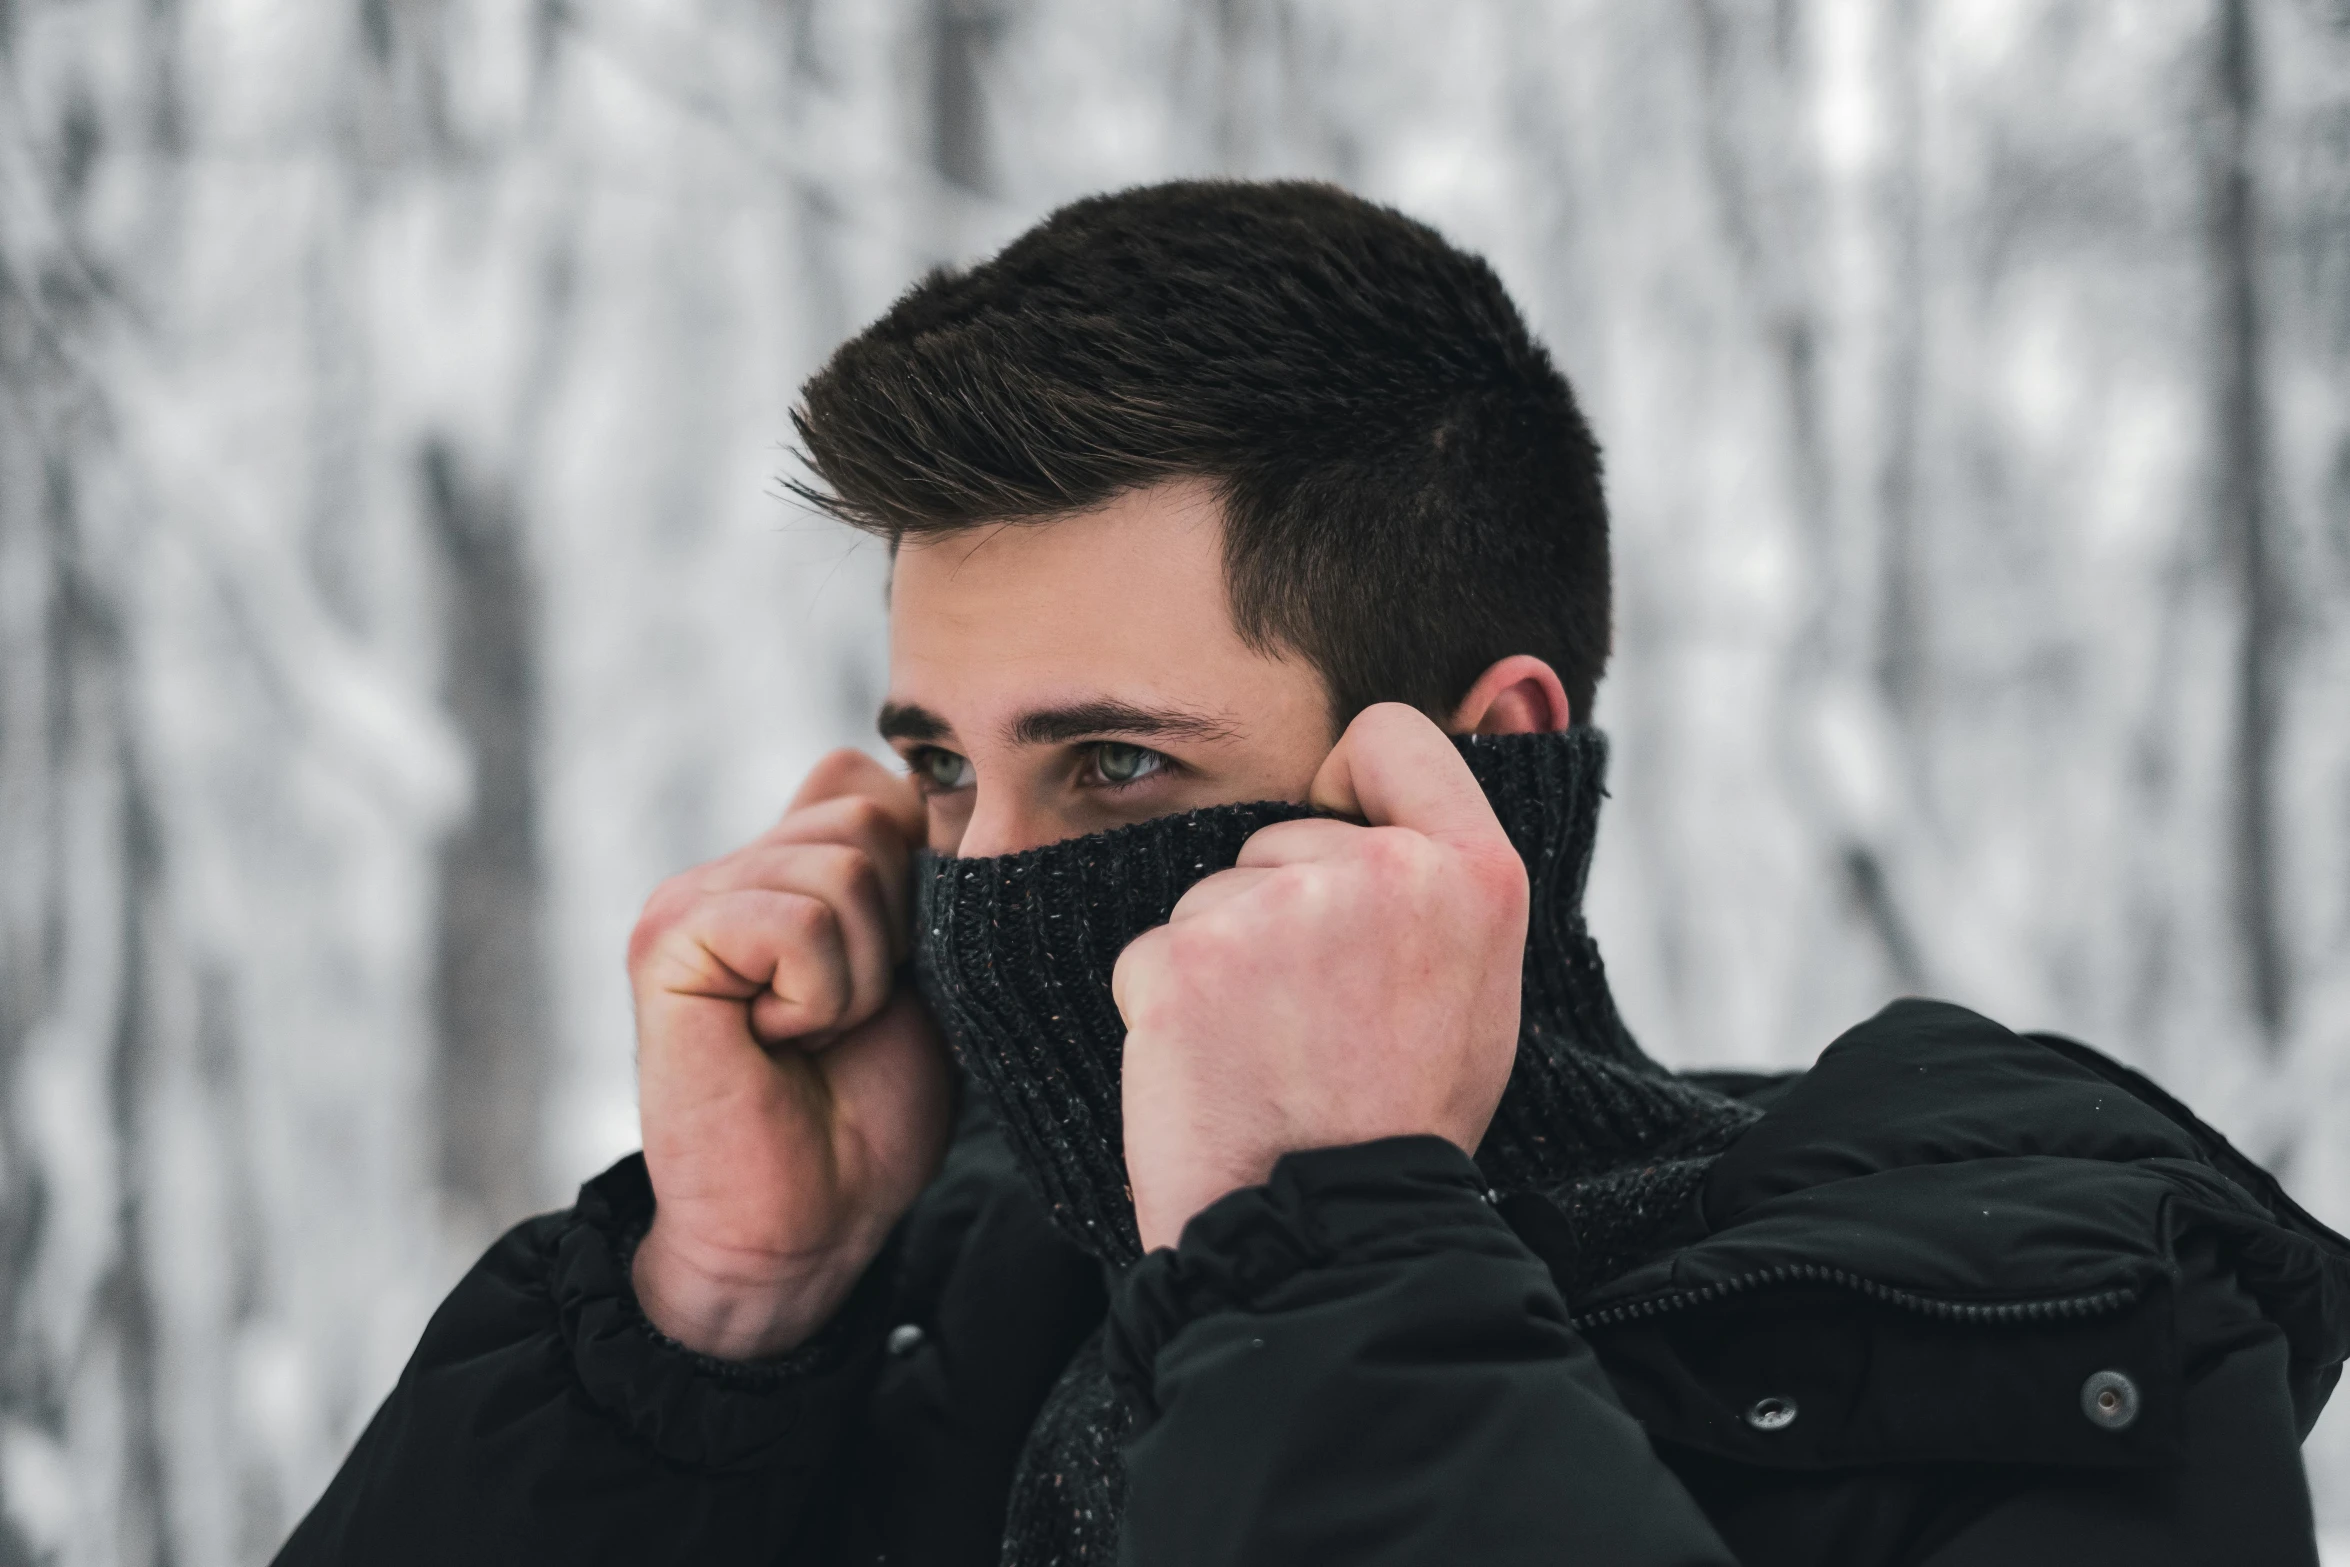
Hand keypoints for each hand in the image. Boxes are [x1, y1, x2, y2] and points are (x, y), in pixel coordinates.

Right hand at [628, 749, 952, 1358]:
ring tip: (810, 1033)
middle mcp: (728, 868)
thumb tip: (931, 790)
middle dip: (896, 928)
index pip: (869, 781)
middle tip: (843, 1015)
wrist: (806, 1226)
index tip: (891, 975)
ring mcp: (689, 898)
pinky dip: (819, 995)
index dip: (914, 875)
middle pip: (868, 812)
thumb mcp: (922, 974)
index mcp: (780, 868)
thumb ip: (914, 877)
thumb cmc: (867, 1113)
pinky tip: (775, 1042)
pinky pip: (797, 923)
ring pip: (844, 865)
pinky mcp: (665, 942)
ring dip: (860, 973)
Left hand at [1111, 704, 1527, 1253]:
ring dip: (1220, 967)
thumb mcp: (1477, 988)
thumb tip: (1410, 770)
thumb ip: (1441, 881)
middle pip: (1281, 834)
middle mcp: (1382, 872)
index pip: (1392, 735)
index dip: (1351, 781)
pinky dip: (1165, 1012)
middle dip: (1277, 910)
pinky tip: (1216, 1075)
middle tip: (1315, 1025)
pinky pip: (1154, 955)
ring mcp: (1278, 909)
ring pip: (1211, 898)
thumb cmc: (1400, 1120)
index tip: (1341, 840)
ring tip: (1270, 1059)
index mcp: (1473, 874)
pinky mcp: (1188, 958)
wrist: (1329, 1240)